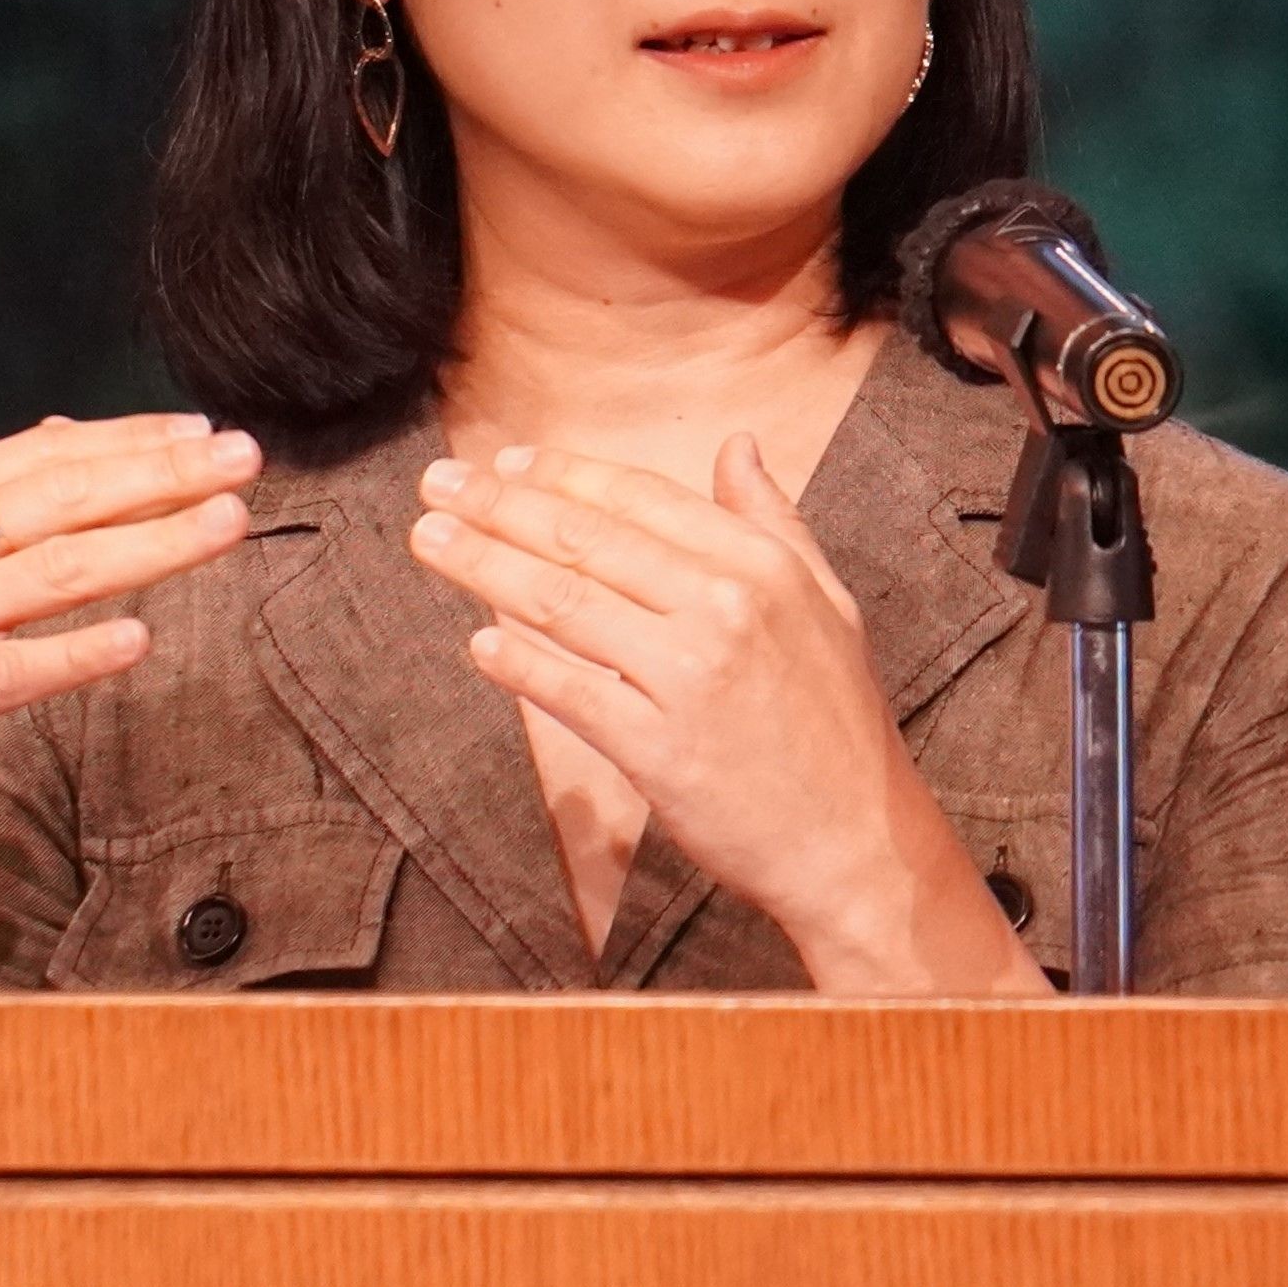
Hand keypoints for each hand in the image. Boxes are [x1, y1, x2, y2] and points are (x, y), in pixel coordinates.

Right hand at [0, 413, 255, 989]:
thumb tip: (64, 428)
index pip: (40, 454)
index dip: (128, 437)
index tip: (202, 427)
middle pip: (63, 499)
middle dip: (162, 472)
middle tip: (242, 458)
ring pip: (61, 570)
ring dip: (155, 542)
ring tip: (229, 523)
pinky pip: (25, 667)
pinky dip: (84, 651)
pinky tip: (142, 638)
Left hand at [410, 435, 1044, 995]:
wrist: (857, 842)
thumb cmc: (839, 724)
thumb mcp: (828, 602)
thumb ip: (774, 520)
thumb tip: (737, 444)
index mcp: (760, 565)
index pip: (639, 498)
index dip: (560, 474)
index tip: (503, 462)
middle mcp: (722, 607)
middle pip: (585, 540)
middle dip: (498, 505)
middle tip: (438, 482)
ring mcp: (686, 676)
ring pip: (561, 603)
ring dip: (482, 566)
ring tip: (429, 539)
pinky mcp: (656, 748)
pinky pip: (567, 691)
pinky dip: (516, 664)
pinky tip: (475, 643)